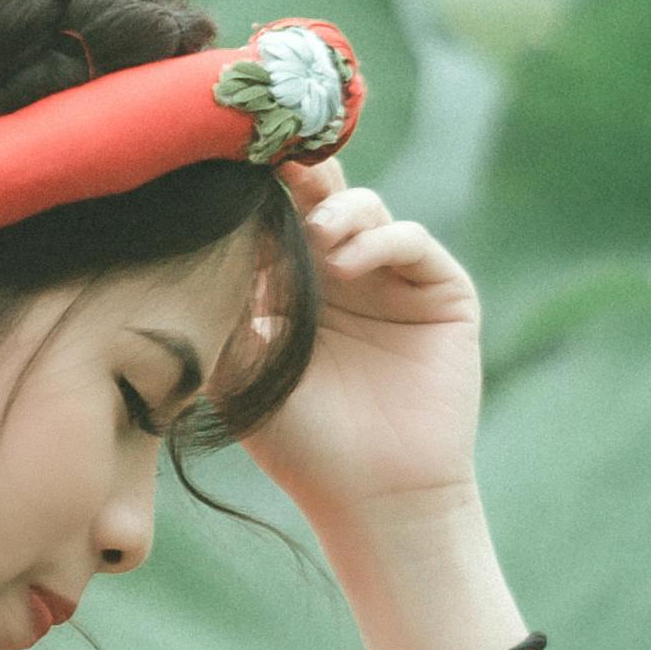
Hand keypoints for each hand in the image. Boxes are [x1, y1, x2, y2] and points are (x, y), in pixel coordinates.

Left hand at [241, 156, 484, 527]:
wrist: (374, 498)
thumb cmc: (301, 443)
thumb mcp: (243, 367)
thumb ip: (228, 301)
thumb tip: (207, 229)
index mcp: (294, 282)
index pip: (276, 214)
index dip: (257, 183)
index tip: (226, 156)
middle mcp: (345, 271)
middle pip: (321, 195)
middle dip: (299, 170)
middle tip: (275, 151)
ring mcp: (394, 279)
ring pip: (367, 208)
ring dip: (338, 210)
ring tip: (317, 235)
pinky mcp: (442, 293)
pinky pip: (413, 241)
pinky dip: (382, 239)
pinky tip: (348, 262)